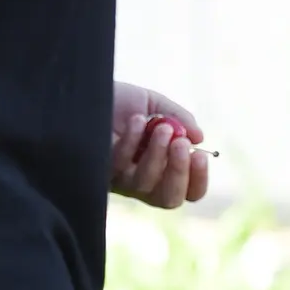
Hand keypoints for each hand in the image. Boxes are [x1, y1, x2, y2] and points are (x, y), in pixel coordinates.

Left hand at [109, 82, 209, 208]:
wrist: (89, 90)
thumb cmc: (123, 102)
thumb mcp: (157, 105)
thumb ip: (180, 119)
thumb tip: (199, 138)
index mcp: (164, 169)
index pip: (188, 190)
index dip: (198, 179)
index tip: (201, 155)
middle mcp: (143, 181)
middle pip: (169, 199)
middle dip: (179, 172)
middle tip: (182, 144)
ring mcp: (120, 180)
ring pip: (144, 184)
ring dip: (157, 154)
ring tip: (161, 126)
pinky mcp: (99, 172)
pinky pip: (120, 165)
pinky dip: (132, 142)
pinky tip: (136, 120)